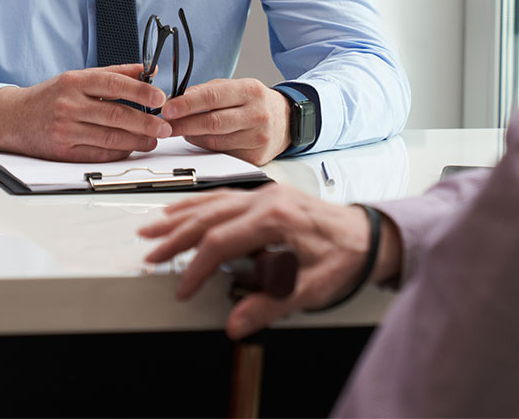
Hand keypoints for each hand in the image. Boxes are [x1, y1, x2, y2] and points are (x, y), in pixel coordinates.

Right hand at [0, 64, 169, 161]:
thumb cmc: (50, 97)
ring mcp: (65, 129)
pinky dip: (118, 152)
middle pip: (116, 114)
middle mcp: (69, 105)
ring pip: (109, 137)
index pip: (114, 84)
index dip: (140, 91)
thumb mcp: (77, 77)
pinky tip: (131, 148)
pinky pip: (97, 154)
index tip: (160, 97)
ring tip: (154, 139)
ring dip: (137, 140)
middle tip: (165, 126)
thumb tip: (147, 71)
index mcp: (74, 82)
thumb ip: (113, 74)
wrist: (13, 118)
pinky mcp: (62, 151)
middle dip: (146, 122)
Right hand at [138, 186, 399, 339]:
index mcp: (276, 219)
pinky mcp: (267, 196)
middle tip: (151, 253)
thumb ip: (270, 306)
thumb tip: (236, 324)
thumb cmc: (343, 258)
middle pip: (210, 216)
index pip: (221, 241)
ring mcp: (266, 194)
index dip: (197, 266)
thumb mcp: (311, 289)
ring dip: (181, 216)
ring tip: (153, 229)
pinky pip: (225, 196)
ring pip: (213, 201)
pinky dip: (199, 205)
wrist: (367, 236)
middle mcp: (267, 200)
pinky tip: (183, 211)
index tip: (182, 286)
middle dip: (176, 236)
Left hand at [160, 78, 289, 165]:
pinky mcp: (255, 157)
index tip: (168, 108)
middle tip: (165, 125)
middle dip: (183, 124)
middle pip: (212, 122)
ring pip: (214, 141)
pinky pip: (221, 154)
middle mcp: (256, 115)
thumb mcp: (237, 87)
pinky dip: (205, 147)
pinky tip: (199, 140)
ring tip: (180, 130)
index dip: (187, 104)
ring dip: (191, 136)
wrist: (286, 121)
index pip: (213, 97)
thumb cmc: (255, 103)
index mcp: (250, 91)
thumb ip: (209, 91)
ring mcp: (257, 138)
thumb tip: (179, 100)